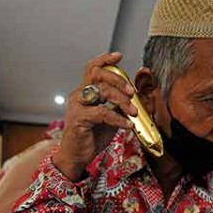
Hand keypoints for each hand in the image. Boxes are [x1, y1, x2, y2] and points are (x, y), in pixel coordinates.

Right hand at [53, 52, 137, 180]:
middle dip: (119, 81)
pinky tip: (128, 125)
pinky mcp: (79, 118)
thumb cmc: (91, 137)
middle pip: (98, 75)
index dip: (105, 60)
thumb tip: (135, 97)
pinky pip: (103, 113)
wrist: (77, 156)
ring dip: (122, 100)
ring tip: (133, 112)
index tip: (119, 56)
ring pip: (102, 92)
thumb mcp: (109, 119)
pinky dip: (118, 118)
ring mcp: (77, 106)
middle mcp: (79, 95)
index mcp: (85, 92)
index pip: (92, 68)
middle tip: (132, 92)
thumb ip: (117, 106)